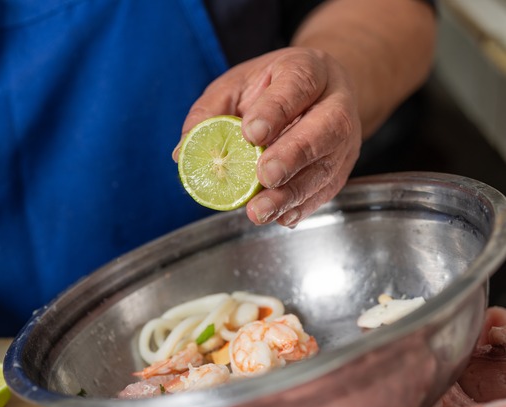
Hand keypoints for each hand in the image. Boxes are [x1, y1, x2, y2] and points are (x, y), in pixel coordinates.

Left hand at [175, 47, 361, 226]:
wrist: (316, 93)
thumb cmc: (270, 88)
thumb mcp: (235, 86)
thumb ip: (209, 113)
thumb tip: (183, 153)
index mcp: (308, 69)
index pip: (298, 84)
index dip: (276, 110)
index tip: (251, 133)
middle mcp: (335, 103)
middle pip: (326, 128)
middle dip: (293, 154)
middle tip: (264, 175)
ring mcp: (343, 139)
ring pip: (326, 167)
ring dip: (293, 194)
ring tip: (260, 210)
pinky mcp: (340, 169)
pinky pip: (326, 190)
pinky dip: (301, 207)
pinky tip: (280, 216)